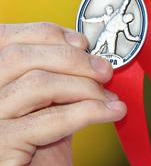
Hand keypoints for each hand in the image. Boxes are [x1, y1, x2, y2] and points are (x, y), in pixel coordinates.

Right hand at [0, 23, 125, 165]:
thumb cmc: (40, 146)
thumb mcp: (47, 102)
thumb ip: (57, 75)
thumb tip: (89, 53)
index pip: (8, 39)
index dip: (47, 34)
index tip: (81, 43)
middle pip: (20, 56)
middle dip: (72, 59)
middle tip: (104, 71)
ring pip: (38, 83)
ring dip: (84, 86)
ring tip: (108, 97)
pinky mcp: (1, 145)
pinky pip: (50, 120)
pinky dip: (89, 111)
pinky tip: (110, 112)